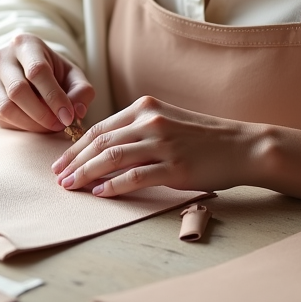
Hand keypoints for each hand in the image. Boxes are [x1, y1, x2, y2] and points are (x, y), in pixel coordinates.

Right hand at [0, 34, 94, 132]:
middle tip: (60, 125)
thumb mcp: (72, 74)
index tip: (68, 116)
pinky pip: (2, 117)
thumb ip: (81, 90)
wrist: (26, 69)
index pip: (37, 70)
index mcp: (25, 44)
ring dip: (32, 123)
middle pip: (18, 90)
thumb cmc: (53, 71)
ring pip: (6, 106)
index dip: (54, 96)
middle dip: (42, 113)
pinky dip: (22, 126)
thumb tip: (78, 111)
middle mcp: (1, 58)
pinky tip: (37, 125)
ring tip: (50, 126)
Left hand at [50, 96, 256, 196]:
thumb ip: (138, 129)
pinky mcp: (175, 166)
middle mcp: (151, 121)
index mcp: (145, 108)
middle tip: (59, 178)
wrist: (241, 146)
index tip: (61, 162)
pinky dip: (113, 186)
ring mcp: (163, 143)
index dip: (76, 147)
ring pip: (112, 158)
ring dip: (86, 174)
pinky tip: (100, 194)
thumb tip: (104, 150)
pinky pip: (135, 177)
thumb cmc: (203, 138)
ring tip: (72, 187)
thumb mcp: (167, 121)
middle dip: (75, 161)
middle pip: (100, 142)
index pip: (100, 128)